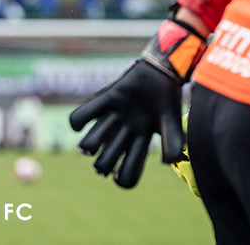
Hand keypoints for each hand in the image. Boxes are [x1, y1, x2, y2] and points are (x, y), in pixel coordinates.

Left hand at [69, 58, 183, 187]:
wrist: (162, 70)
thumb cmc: (169, 98)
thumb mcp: (171, 123)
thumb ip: (172, 144)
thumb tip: (166, 163)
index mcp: (140, 142)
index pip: (128, 173)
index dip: (122, 179)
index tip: (119, 174)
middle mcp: (124, 133)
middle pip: (104, 164)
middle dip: (103, 165)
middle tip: (104, 160)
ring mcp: (113, 117)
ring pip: (89, 144)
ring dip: (91, 143)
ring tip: (94, 141)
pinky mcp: (104, 100)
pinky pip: (79, 117)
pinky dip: (77, 122)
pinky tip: (84, 122)